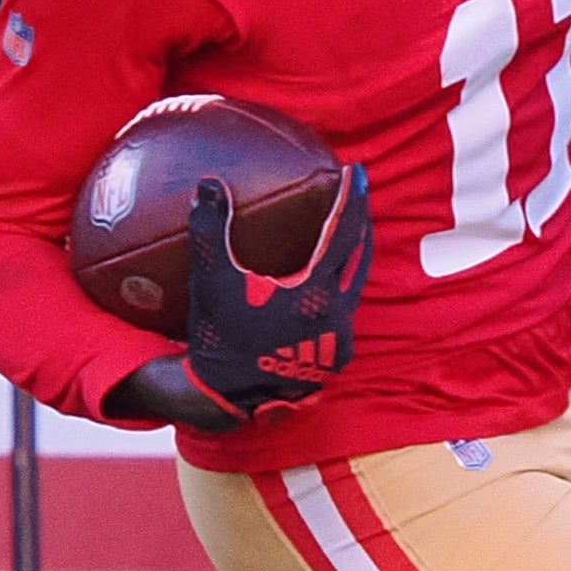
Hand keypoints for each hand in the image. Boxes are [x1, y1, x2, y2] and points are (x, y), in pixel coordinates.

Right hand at [179, 163, 372, 420]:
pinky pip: (345, 310)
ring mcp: (340, 339)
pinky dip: (341, 287)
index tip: (354, 171)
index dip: (350, 199)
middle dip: (361, 222)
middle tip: (358, 193)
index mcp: (313, 292)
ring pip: (355, 285)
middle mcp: (336, 314)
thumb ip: (209, 230)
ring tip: (349, 231)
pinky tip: (330, 279)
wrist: (226, 398)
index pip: (343, 233)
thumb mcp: (210, 282)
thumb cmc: (218, 338)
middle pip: (361, 256)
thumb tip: (210, 184)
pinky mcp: (335, 357)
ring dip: (354, 256)